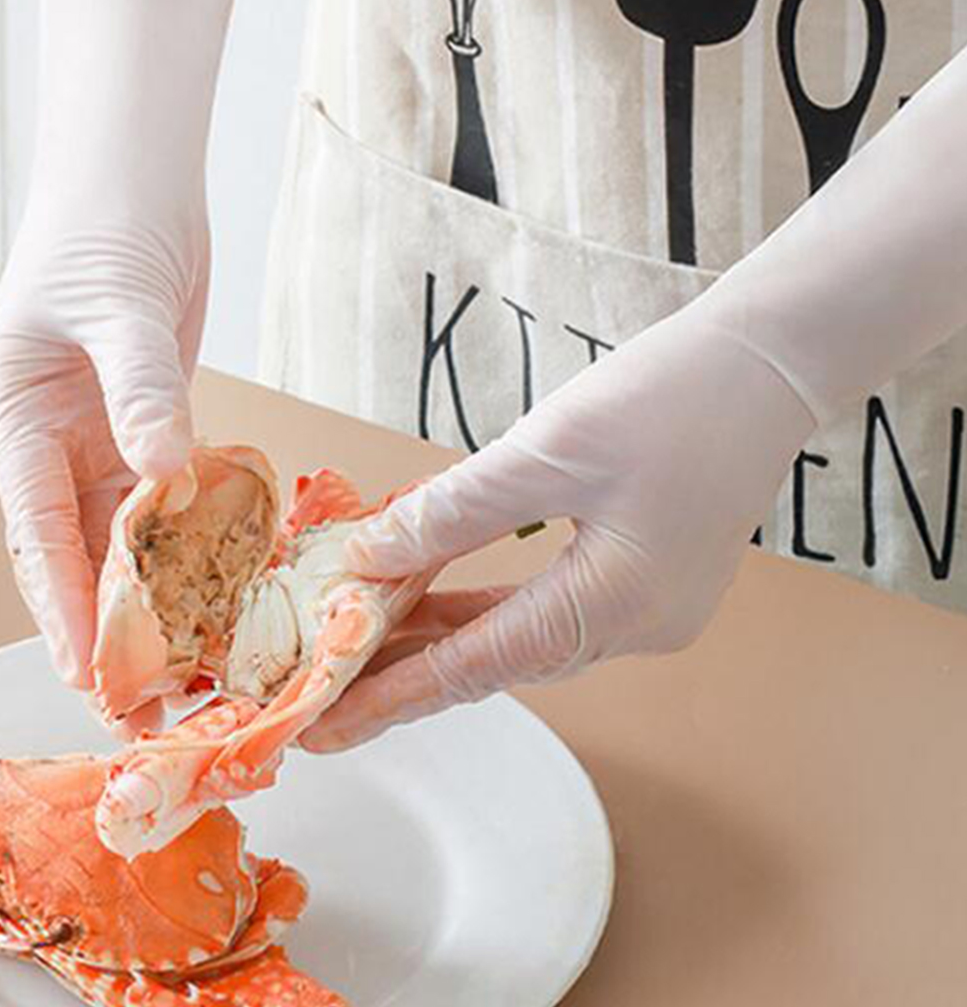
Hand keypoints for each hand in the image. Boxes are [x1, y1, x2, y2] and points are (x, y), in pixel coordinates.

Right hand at [0, 0, 268, 690]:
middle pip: (73, 546)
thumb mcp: (120, 307)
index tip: (88, 675)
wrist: (133, 173)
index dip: (60, 604)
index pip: (35, 525)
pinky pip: (165, 497)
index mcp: (15, 412)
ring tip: (190, 667)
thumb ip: (142, 391)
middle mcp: (48, 434)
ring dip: (152, 595)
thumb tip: (163, 478)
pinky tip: (220, 588)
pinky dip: (189, 541)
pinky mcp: (145, 418)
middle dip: (105, 622)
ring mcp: (97, 430)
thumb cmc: (103, 225)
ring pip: (122, 533)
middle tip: (144, 701)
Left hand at [306, 42, 966, 749]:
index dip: (392, 696)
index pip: (476, 668)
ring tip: (359, 642)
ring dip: (442, 635)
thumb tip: (366, 557)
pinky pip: (547, 607)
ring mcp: (649, 607)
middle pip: (496, 662)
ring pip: (520, 636)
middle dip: (406, 673)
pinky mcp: (649, 578)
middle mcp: (635, 626)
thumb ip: (451, 511)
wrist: (766, 363)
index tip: (325, 727)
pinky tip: (433, 591)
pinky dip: (486, 603)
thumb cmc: (666, 398)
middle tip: (325, 692)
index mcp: (614, 605)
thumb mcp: (545, 451)